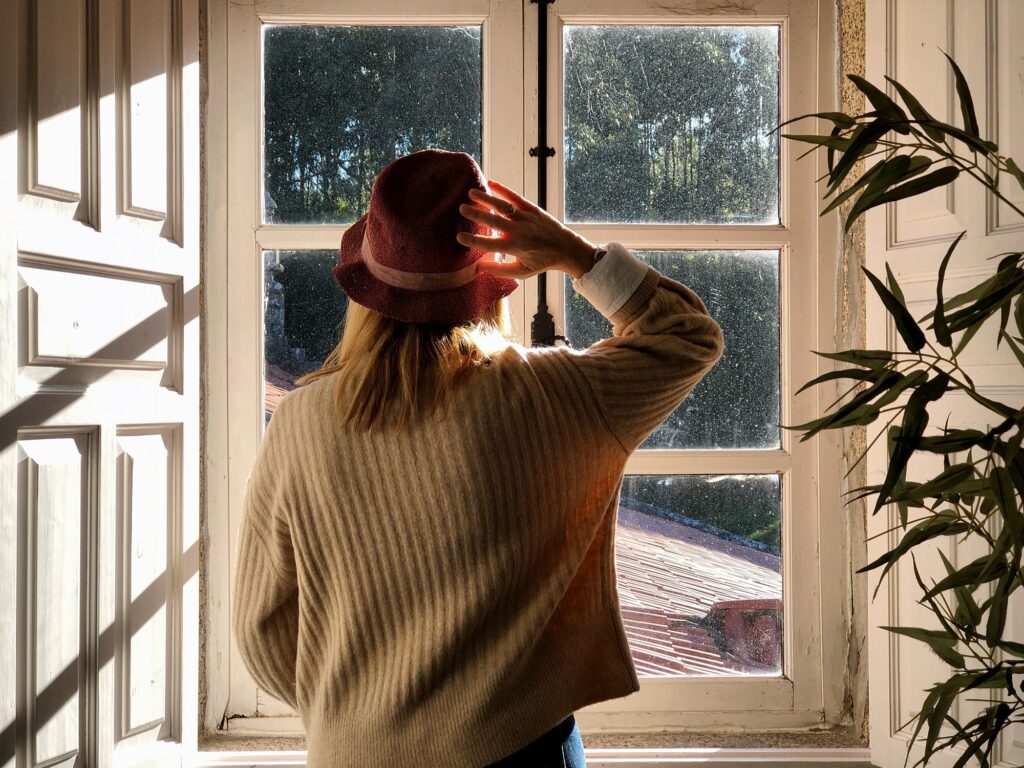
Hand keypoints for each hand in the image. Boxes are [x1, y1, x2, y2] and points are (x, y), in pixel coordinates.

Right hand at [456, 179, 597, 279]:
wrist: (566, 248)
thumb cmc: (542, 262)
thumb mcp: (521, 271)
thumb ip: (499, 270)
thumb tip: (478, 268)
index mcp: (515, 248)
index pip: (489, 245)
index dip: (473, 241)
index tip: (459, 237)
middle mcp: (519, 232)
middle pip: (494, 222)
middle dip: (476, 215)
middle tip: (461, 209)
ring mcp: (526, 218)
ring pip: (503, 207)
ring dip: (487, 199)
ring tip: (471, 193)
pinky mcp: (532, 209)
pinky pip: (515, 198)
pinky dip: (503, 190)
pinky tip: (491, 183)